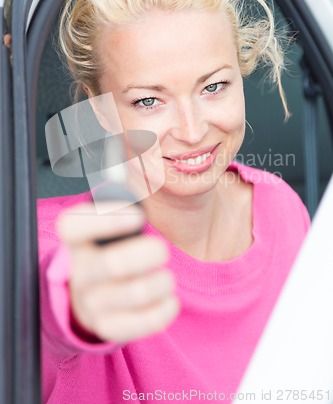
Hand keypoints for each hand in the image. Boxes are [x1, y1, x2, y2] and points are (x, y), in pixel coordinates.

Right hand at [56, 202, 179, 343]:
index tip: (138, 217)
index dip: (107, 219)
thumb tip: (142, 171)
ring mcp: (92, 302)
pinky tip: (168, 298)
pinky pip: (145, 321)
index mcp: (76, 241)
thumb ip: (120, 200)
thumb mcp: (105, 224)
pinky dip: (166, 308)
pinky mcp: (109, 326)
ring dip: (162, 281)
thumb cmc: (106, 251)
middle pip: (114, 264)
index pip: (74, 226)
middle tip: (160, 249)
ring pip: (137, 292)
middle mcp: (80, 272)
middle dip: (149, 253)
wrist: (88, 296)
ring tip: (164, 276)